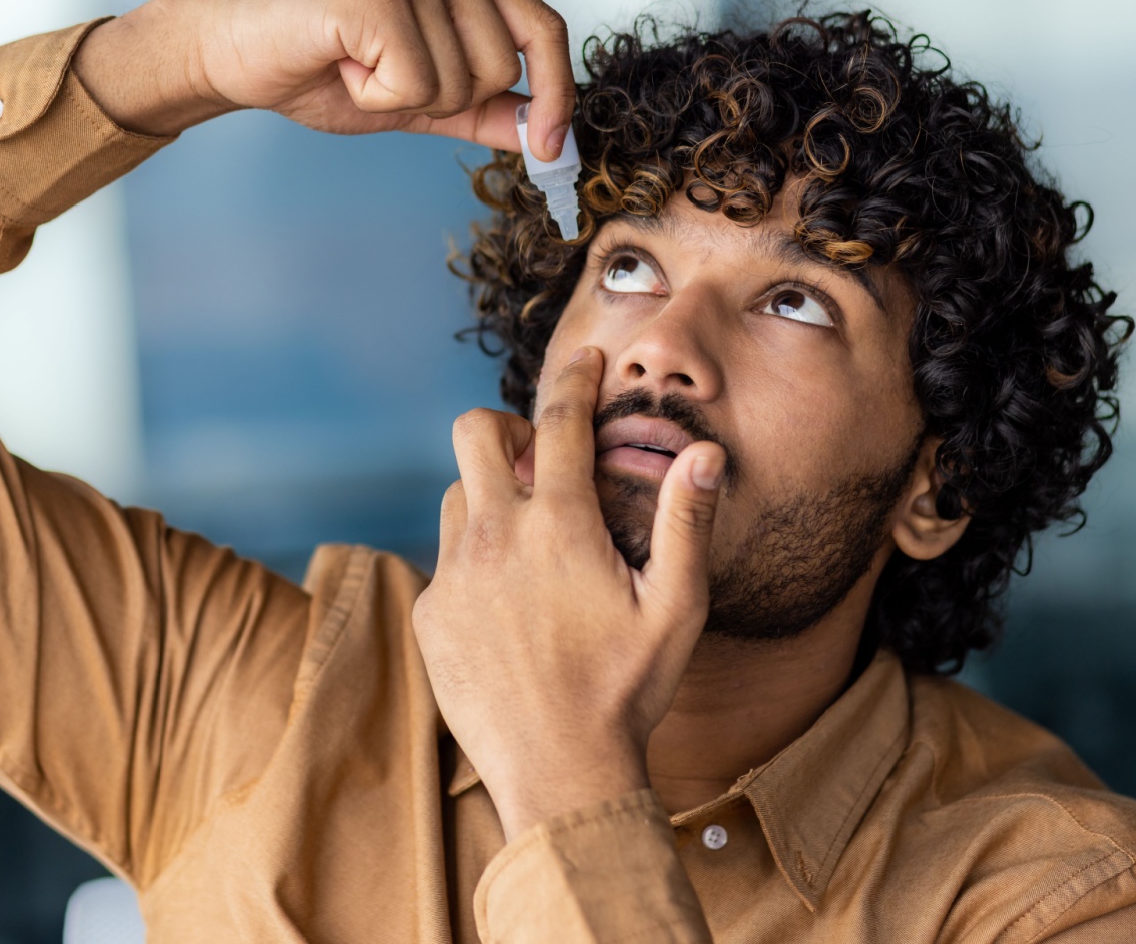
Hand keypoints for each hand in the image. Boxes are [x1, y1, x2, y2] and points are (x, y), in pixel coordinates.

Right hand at [73, 0, 573, 155]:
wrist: (240, 56)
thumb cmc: (324, 66)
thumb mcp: (421, 97)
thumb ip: (484, 109)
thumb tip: (546, 134)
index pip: (543, 28)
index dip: (557, 92)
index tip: (553, 145)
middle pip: (501, 68)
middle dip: (442, 98)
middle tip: (382, 72)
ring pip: (460, 82)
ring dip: (402, 97)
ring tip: (358, 65)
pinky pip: (415, 83)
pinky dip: (375, 95)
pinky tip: (342, 65)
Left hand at [412, 348, 725, 839]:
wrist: (560, 773)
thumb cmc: (627, 691)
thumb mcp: (676, 607)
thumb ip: (687, 522)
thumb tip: (703, 454)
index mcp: (559, 526)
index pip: (557, 422)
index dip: (573, 380)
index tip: (583, 362)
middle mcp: (495, 538)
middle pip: (473, 431)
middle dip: (506, 428)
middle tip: (538, 462)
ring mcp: (454, 576)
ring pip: (456, 496)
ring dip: (489, 497)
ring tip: (531, 540)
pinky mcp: (432, 614)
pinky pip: (445, 560)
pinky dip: (474, 561)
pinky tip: (510, 605)